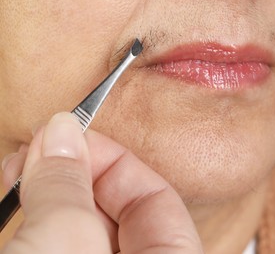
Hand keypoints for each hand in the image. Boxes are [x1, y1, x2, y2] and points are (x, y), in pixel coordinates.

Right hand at [1, 113, 202, 253]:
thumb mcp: (65, 243)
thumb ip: (67, 186)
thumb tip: (60, 132)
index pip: (158, 200)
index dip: (114, 160)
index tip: (71, 136)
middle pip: (120, 210)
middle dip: (75, 173)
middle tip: (35, 153)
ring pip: (87, 228)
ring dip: (50, 194)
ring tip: (16, 175)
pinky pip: (64, 246)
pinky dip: (41, 222)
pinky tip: (16, 204)